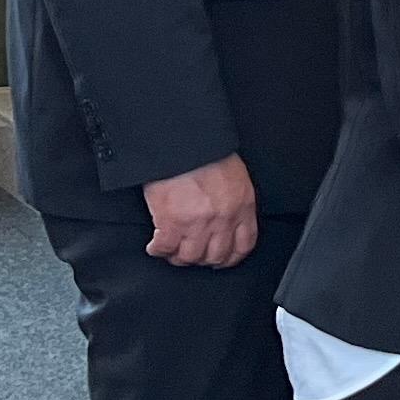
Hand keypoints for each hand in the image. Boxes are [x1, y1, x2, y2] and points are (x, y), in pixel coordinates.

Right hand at [144, 153, 258, 268]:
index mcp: (242, 205)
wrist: (182, 139)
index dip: (230, 257)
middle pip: (216, 256)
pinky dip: (158, 250)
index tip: (222, 259)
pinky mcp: (171, 222)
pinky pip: (165, 247)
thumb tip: (227, 216)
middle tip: (193, 254)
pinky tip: (155, 246)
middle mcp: (223, 218)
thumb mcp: (233, 174)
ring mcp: (197, 223)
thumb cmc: (205, 149)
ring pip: (190, 257)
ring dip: (179, 257)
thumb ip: (233, 199)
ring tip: (172, 251)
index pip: (243, 245)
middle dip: (203, 259)